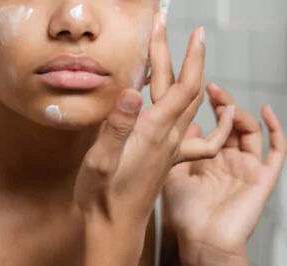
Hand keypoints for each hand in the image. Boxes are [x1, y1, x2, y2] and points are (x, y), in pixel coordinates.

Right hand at [74, 13, 233, 265]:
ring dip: (189, 77)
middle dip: (183, 56)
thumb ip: (117, 127)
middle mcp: (169, 138)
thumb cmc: (103, 196)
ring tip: (181, 57)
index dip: (187, 55)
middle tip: (169, 30)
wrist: (115, 226)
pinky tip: (199, 113)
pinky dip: (202, 116)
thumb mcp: (100, 161)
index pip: (182, 85)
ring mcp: (171, 148)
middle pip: (188, 89)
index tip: (185, 29)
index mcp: (153, 133)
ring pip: (191, 106)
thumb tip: (132, 92)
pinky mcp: (167, 158)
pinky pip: (194, 132)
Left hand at [163, 83, 285, 264]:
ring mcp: (247, 168)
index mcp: (210, 161)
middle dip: (223, 104)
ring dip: (240, 113)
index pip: (215, 127)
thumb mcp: (175, 175)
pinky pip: (276, 150)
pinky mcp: (262, 177)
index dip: (210, 108)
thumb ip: (183, 151)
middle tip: (212, 88)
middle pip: (232, 125)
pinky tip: (264, 111)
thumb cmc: (185, 214)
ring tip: (225, 101)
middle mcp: (229, 162)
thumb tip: (191, 127)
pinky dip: (275, 129)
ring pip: (250, 132)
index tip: (199, 90)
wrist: (200, 239)